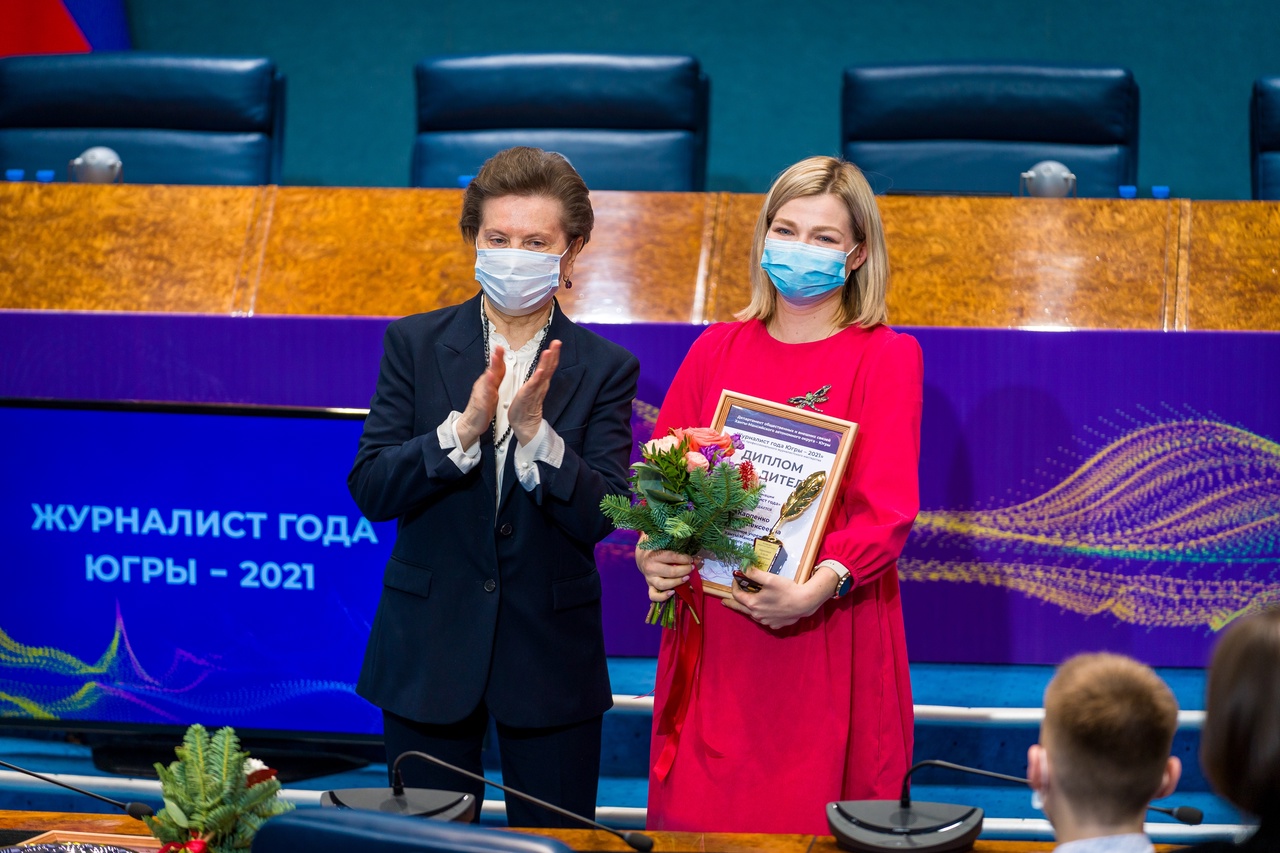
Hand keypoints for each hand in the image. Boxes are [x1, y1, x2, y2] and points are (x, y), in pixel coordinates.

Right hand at [455, 346, 504, 448]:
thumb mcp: (491, 391)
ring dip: (491, 369)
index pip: (496, 368)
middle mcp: (484, 386)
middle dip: (495, 359)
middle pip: (491, 370)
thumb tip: (499, 367)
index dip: (500, 357)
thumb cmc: (482, 408)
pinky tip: (489, 380)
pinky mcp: (481, 404)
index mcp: (488, 383)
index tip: (502, 347)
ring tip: (495, 360)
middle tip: (499, 348)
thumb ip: (495, 379)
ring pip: (488, 379)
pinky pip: (485, 394)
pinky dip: (488, 386)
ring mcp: (482, 394)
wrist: (471, 423)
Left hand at [508, 340, 561, 444]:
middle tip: (557, 342)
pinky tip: (540, 371)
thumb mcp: (533, 388)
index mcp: (541, 382)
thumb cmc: (526, 406)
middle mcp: (541, 385)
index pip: (549, 365)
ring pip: (543, 374)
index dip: (554, 354)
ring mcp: (535, 390)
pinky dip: (537, 378)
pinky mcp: (528, 396)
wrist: (524, 424)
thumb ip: (538, 378)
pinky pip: (533, 386)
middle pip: (549, 367)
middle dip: (554, 354)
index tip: (556, 342)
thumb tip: (541, 368)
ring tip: (549, 352)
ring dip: (546, 363)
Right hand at [635, 537, 699, 603]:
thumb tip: (697, 559)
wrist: (643, 557)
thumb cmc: (657, 550)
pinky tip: (672, 592)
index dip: (684, 559)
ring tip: (687, 578)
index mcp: (654, 555)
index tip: (691, 559)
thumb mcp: (666, 546)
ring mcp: (649, 579)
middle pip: (670, 572)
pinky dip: (663, 597)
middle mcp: (651, 568)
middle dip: (684, 570)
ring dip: (677, 582)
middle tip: (691, 568)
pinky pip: (654, 596)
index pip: (671, 557)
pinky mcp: (649, 587)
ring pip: (664, 585)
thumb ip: (679, 551)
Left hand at [722, 565, 837, 628]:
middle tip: (724, 602)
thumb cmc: (787, 590)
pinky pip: (763, 619)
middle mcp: (757, 615)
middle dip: (731, 603)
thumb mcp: (769, 578)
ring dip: (747, 608)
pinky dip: (760, 613)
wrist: (804, 603)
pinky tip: (763, 610)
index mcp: (753, 604)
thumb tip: (742, 568)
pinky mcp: (775, 625)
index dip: (734, 586)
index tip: (736, 579)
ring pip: (752, 614)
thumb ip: (754, 573)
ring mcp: (766, 621)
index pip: (737, 595)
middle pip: (740, 608)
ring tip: (745, 603)